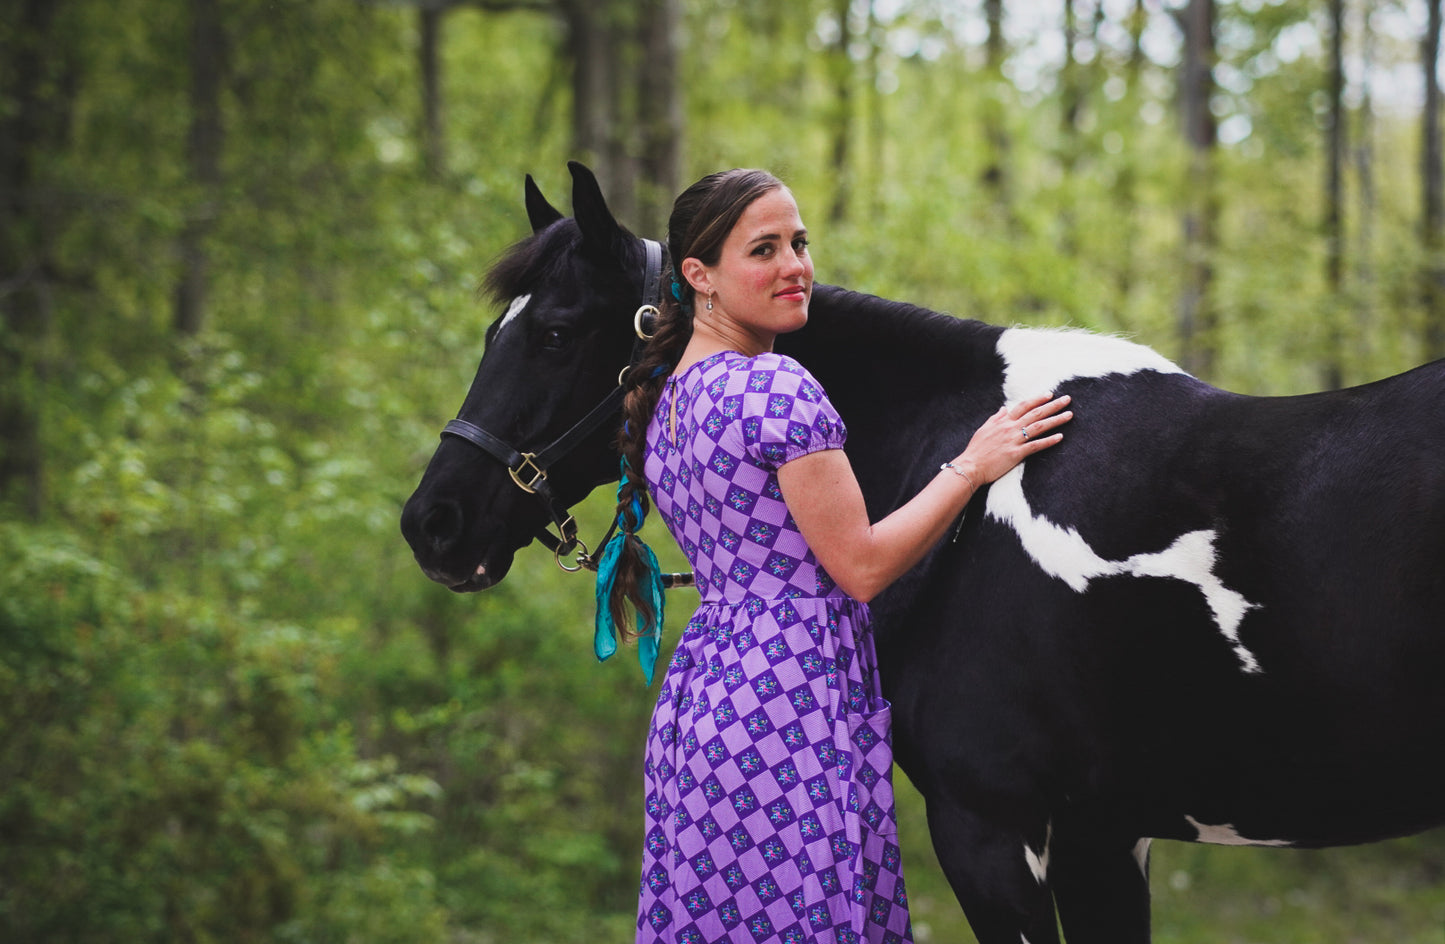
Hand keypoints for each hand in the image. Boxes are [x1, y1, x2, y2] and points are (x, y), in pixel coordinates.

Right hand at [951, 393, 1072, 484]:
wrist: (970, 466)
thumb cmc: (976, 449)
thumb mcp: (984, 429)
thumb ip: (996, 418)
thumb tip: (1004, 408)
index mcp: (1003, 421)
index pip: (1024, 406)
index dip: (1038, 399)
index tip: (1050, 395)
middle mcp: (1010, 428)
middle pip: (1036, 413)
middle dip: (1053, 405)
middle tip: (1067, 400)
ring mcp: (1014, 440)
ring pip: (1039, 427)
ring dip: (1056, 420)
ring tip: (1069, 415)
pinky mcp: (1016, 453)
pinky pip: (1035, 445)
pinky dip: (1048, 441)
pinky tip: (1060, 437)